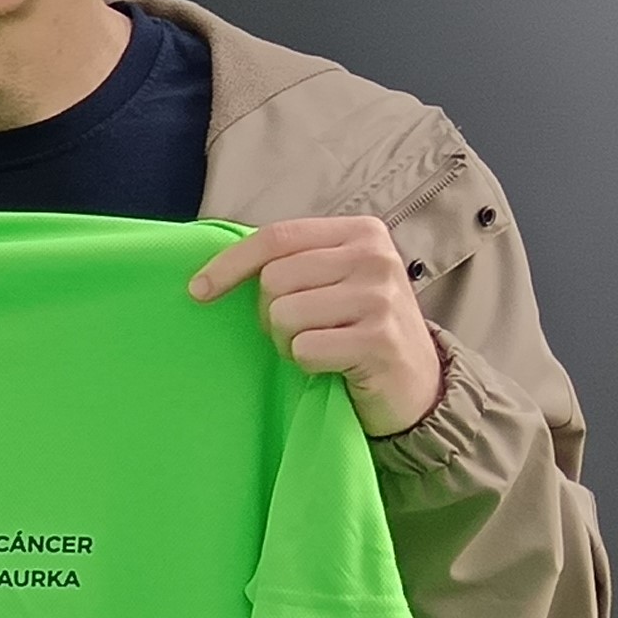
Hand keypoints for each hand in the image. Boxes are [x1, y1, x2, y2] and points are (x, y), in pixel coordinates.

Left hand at [190, 214, 442, 436]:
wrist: (418, 384)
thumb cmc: (361, 329)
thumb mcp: (337, 281)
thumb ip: (295, 263)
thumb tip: (214, 271)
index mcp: (360, 232)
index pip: (277, 237)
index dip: (230, 264)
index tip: (198, 290)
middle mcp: (374, 257)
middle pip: (274, 280)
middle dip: (271, 314)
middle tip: (300, 331)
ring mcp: (380, 297)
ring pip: (284, 315)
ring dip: (288, 341)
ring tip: (320, 346)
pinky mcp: (379, 339)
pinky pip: (305, 348)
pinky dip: (308, 363)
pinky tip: (335, 364)